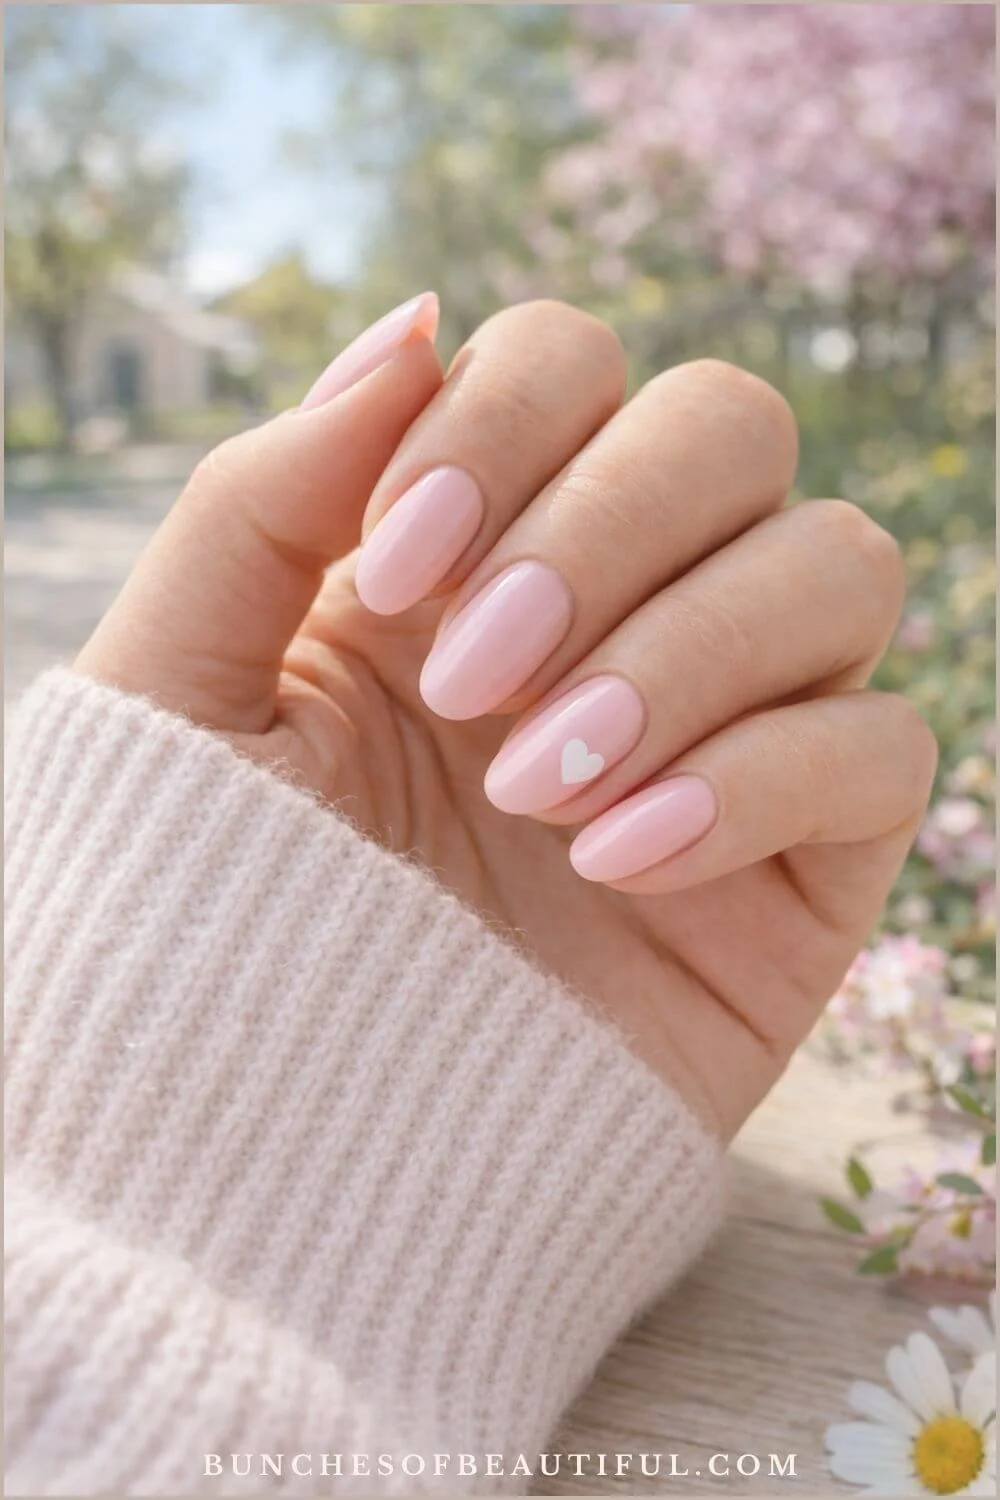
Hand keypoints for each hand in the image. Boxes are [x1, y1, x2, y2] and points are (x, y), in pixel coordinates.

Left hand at [75, 296, 936, 1138]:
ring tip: (540, 785)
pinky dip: (761, 778)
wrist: (282, 1143)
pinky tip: (620, 860)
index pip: (569, 359)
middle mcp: (618, 609)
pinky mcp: (803, 860)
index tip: (397, 573)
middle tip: (478, 679)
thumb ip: (268, 492)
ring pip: (838, 563)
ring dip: (689, 649)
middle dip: (608, 527)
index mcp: (474, 545)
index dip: (505, 425)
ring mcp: (727, 725)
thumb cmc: (216, 909)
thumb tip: (418, 322)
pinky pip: (879, 750)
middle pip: (730, 425)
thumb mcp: (184, 687)